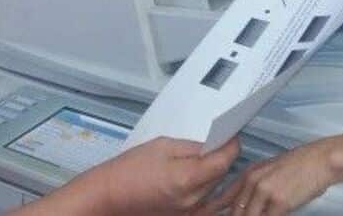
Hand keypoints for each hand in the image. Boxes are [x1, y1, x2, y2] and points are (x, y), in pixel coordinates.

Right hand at [101, 137, 238, 214]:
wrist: (110, 196)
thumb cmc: (131, 168)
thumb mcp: (164, 146)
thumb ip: (194, 146)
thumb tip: (217, 143)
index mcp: (187, 178)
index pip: (224, 161)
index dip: (232, 145)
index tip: (232, 135)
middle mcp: (193, 200)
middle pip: (222, 175)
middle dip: (223, 157)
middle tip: (218, 142)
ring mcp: (190, 212)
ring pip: (216, 189)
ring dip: (216, 173)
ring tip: (206, 159)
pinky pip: (207, 202)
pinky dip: (210, 189)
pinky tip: (204, 178)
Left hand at [218, 142, 333, 215]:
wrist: (321, 160)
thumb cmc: (301, 165)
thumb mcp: (272, 169)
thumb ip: (256, 185)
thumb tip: (248, 203)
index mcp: (250, 173)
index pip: (226, 198)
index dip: (218, 211)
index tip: (214, 215)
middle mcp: (253, 182)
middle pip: (237, 212)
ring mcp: (265, 193)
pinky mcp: (279, 203)